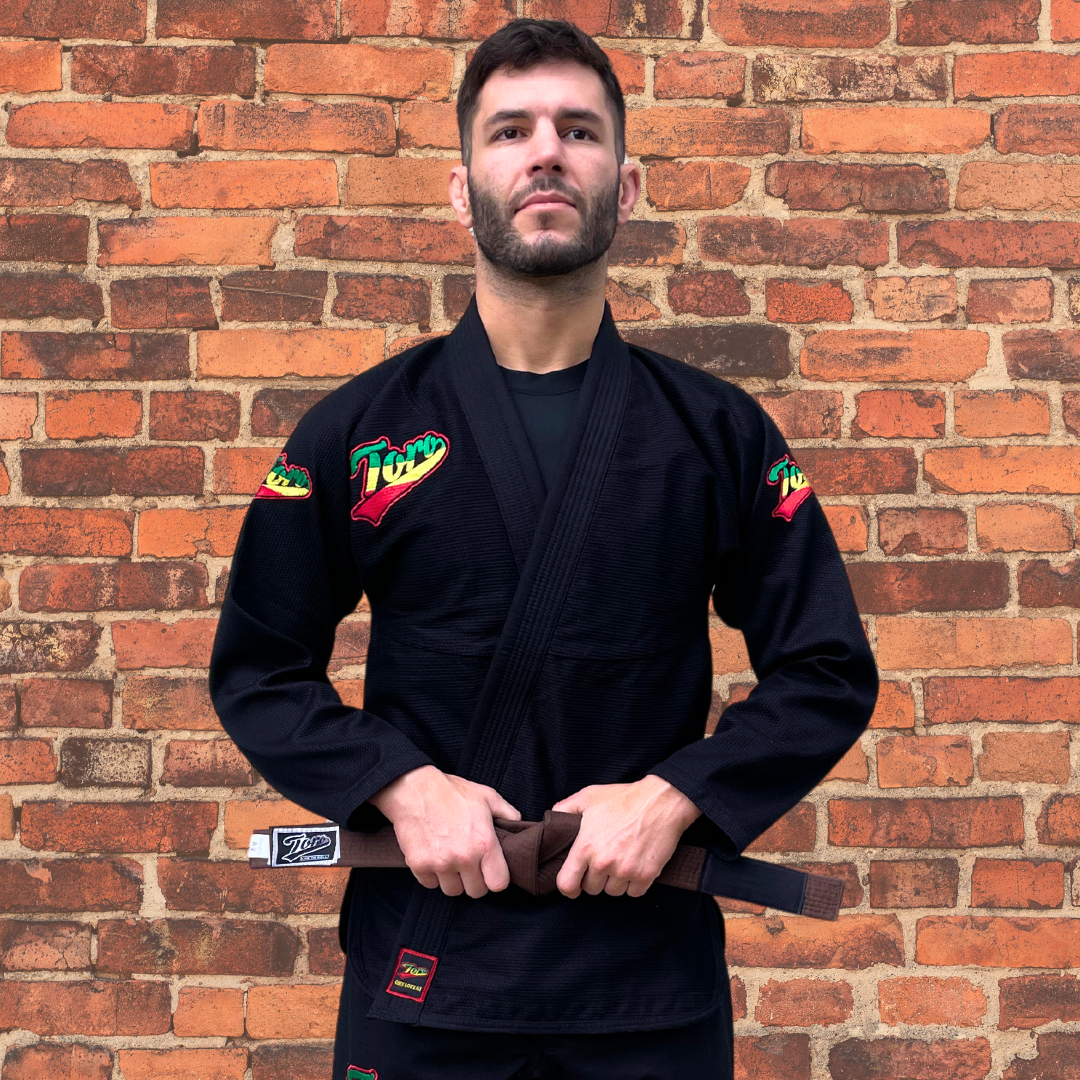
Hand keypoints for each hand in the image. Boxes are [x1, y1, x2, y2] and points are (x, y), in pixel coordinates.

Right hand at [368, 765, 521, 898]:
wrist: (415, 789)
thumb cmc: (452, 792)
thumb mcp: (487, 796)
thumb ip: (507, 813)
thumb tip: (518, 825)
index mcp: (484, 844)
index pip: (498, 884)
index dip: (496, 878)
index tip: (490, 871)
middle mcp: (463, 858)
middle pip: (475, 892)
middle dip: (474, 880)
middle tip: (469, 864)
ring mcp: (440, 864)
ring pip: (452, 891)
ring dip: (453, 880)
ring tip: (451, 859)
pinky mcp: (419, 866)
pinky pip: (430, 884)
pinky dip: (432, 875)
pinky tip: (434, 857)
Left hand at [551, 775, 702, 898]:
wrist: (661, 801)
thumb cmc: (623, 798)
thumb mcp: (588, 797)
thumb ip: (565, 809)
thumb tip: (552, 822)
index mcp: (585, 847)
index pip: (566, 884)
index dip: (568, 887)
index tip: (574, 884)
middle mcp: (604, 863)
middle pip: (591, 889)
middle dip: (595, 878)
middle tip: (603, 860)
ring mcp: (625, 871)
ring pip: (612, 892)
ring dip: (614, 881)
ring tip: (620, 860)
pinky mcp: (646, 876)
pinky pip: (633, 893)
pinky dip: (633, 883)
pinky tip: (634, 865)